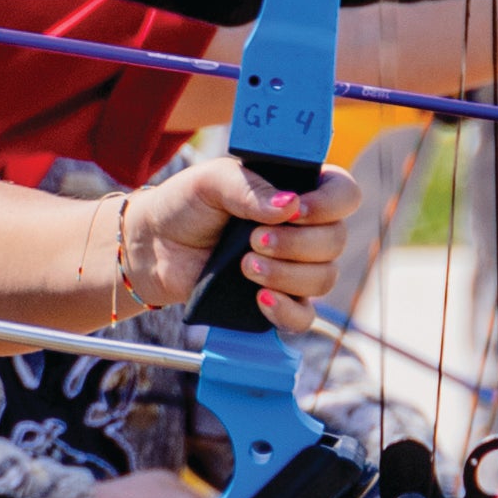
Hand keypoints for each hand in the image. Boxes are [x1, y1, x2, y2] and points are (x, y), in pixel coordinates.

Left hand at [118, 154, 359, 323]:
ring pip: (323, 278)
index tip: (296, 211)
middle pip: (336, 241)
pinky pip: (304, 316)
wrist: (154, 246)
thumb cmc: (186, 204)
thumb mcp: (211, 181)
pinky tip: (260, 298)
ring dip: (287, 274)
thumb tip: (290, 206)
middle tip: (253, 240)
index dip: (329, 205)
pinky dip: (287, 310)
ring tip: (244, 266)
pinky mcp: (277, 299)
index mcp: (298, 190)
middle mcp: (305, 228)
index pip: (344, 194)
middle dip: (297, 244)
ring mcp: (294, 266)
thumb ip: (248, 187)